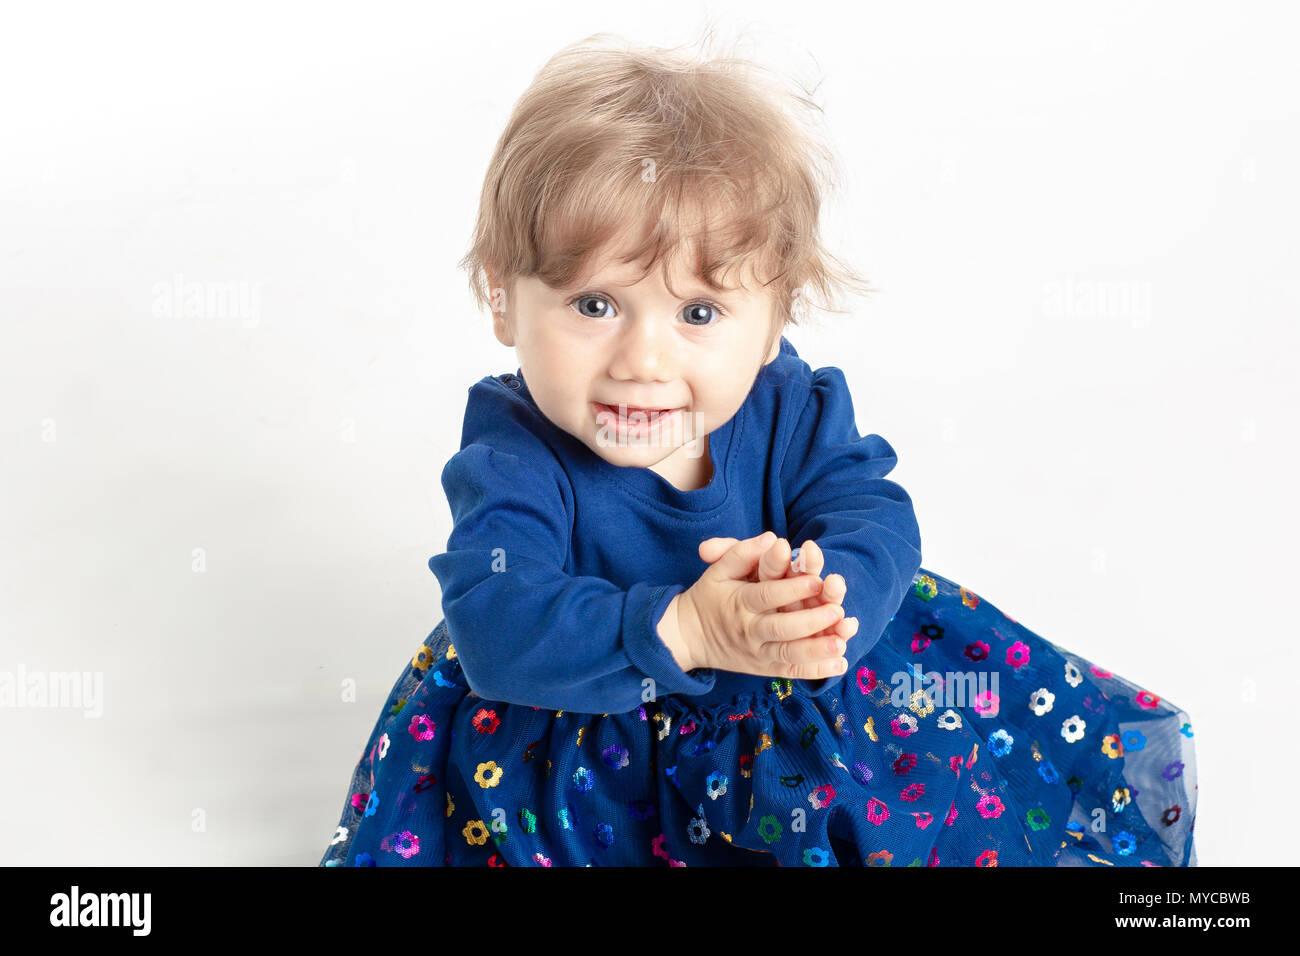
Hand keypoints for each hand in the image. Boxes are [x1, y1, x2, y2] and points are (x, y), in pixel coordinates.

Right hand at [665, 532, 850, 680]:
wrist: (689, 636)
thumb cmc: (709, 597)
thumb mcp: (717, 570)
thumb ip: (741, 552)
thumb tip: (770, 538)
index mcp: (740, 603)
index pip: (767, 595)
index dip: (792, 588)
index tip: (817, 579)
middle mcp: (750, 630)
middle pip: (781, 629)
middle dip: (811, 621)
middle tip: (837, 610)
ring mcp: (758, 653)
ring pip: (788, 654)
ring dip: (816, 650)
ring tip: (841, 644)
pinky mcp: (765, 668)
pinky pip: (791, 671)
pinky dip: (815, 670)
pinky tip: (840, 664)